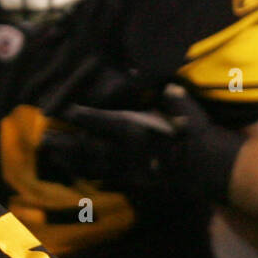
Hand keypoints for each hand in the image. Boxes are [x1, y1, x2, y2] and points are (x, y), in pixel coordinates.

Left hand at [57, 86, 245, 209]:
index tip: (65, 110)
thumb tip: (145, 74)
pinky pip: (110, 180)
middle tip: (44, 140)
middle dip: (66, 143)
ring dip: (73, 161)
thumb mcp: (184, 104)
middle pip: (90, 148)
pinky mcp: (138, 183)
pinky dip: (95, 177)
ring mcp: (131, 170)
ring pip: (95, 166)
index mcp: (138, 130)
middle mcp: (128, 152)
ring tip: (54, 156)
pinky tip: (81, 174)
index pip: (104, 121)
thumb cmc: (198, 131)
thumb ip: (164, 92)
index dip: (83, 116)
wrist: (213, 168)